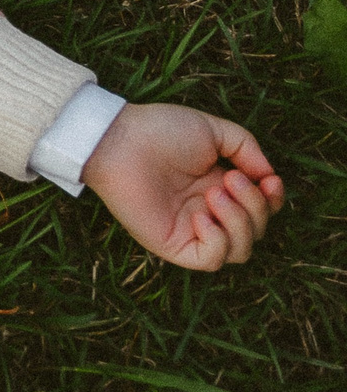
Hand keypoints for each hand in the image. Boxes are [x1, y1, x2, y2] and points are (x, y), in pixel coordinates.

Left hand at [82, 103, 283, 271]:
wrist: (119, 139)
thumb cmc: (159, 131)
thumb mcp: (213, 131)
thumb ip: (247, 149)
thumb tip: (268, 176)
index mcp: (218, 188)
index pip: (262, 211)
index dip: (273, 200)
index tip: (269, 180)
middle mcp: (207, 213)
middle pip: (255, 232)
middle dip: (254, 207)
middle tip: (229, 179)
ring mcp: (190, 231)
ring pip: (239, 251)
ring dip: (239, 223)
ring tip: (214, 193)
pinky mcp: (171, 244)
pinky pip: (210, 260)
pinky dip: (217, 242)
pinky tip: (201, 215)